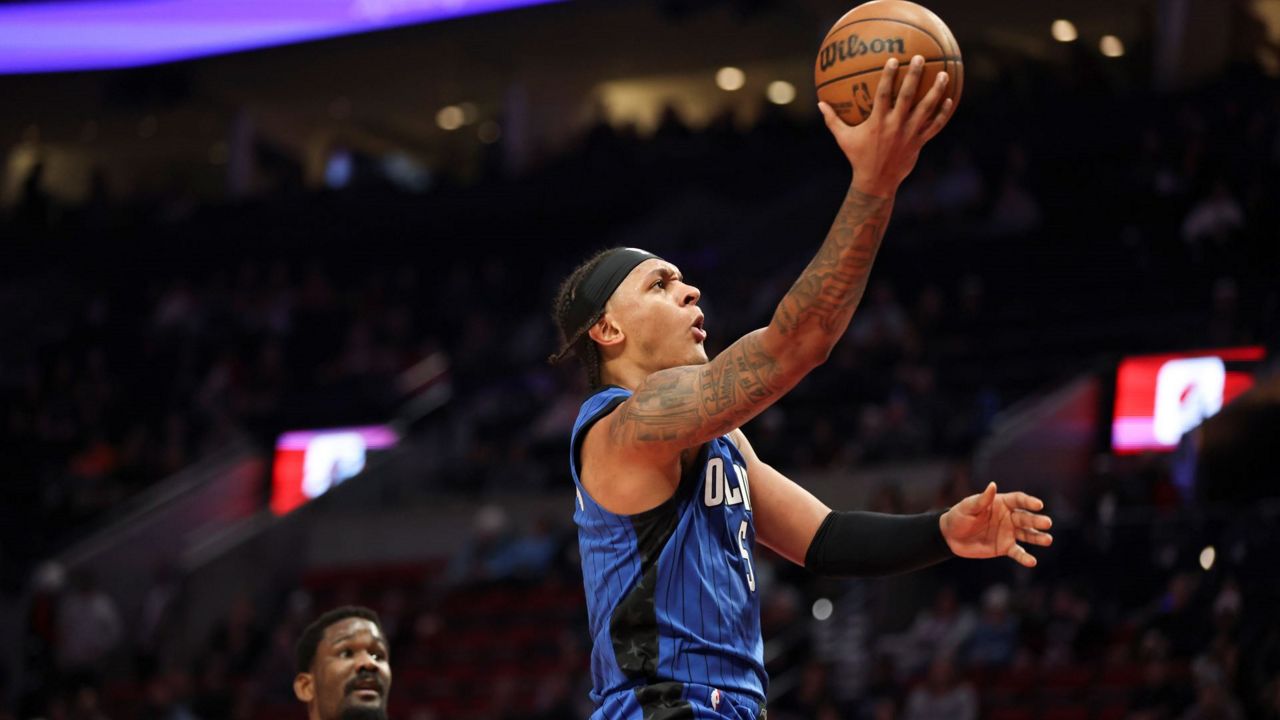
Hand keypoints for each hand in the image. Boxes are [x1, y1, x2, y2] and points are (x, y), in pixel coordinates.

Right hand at [819, 55, 952, 197]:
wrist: (876, 182)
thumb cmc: (858, 158)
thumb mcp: (843, 138)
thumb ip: (832, 120)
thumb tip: (819, 103)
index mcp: (877, 122)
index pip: (883, 94)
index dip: (888, 76)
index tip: (893, 60)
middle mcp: (895, 125)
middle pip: (907, 96)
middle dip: (914, 75)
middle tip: (919, 58)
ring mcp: (909, 134)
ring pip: (926, 109)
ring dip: (936, 91)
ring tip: (943, 74)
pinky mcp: (919, 142)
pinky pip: (934, 126)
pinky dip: (942, 114)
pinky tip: (949, 100)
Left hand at [939, 482, 1052, 567]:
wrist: (950, 537)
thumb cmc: (959, 517)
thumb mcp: (968, 507)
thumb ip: (982, 499)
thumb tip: (992, 485)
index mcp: (1002, 503)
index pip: (1018, 500)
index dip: (1029, 502)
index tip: (1038, 505)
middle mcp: (1009, 517)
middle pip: (1026, 518)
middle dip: (1037, 520)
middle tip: (1047, 523)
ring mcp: (1009, 533)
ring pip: (1027, 534)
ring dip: (1038, 537)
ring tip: (1048, 540)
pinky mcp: (1005, 547)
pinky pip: (1017, 552)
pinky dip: (1025, 557)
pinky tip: (1032, 562)